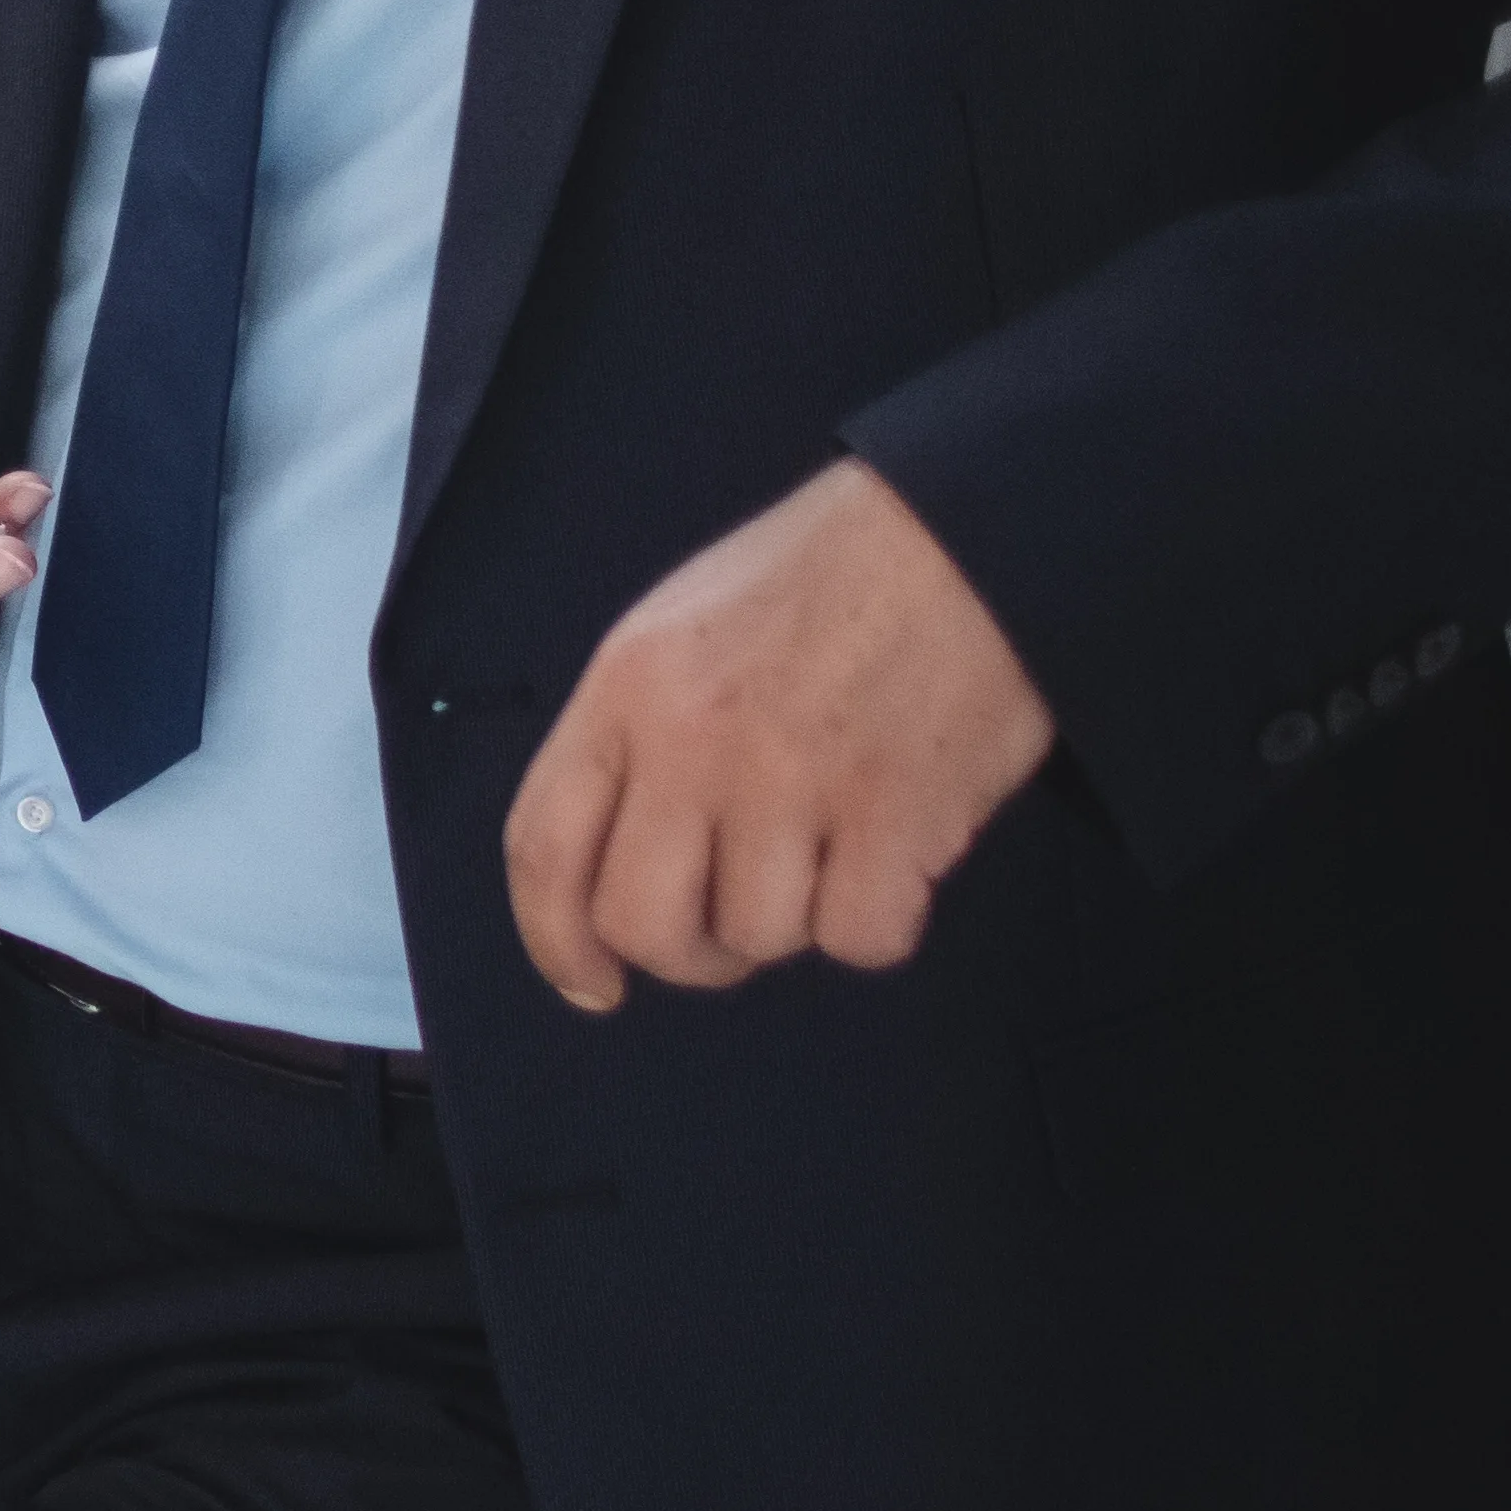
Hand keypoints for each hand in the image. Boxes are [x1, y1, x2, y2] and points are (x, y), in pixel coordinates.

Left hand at [501, 457, 1055, 1012]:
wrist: (967, 527)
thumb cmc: (824, 579)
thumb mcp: (680, 629)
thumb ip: (636, 741)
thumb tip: (615, 868)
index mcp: (624, 689)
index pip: (543, 851)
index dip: (557, 943)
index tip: (592, 984)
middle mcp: (692, 742)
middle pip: (643, 924)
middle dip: (688, 954)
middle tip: (735, 925)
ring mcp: (790, 780)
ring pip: (758, 937)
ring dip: (796, 920)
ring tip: (834, 844)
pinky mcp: (894, 814)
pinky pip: (860, 938)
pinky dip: (881, 918)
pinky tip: (898, 851)